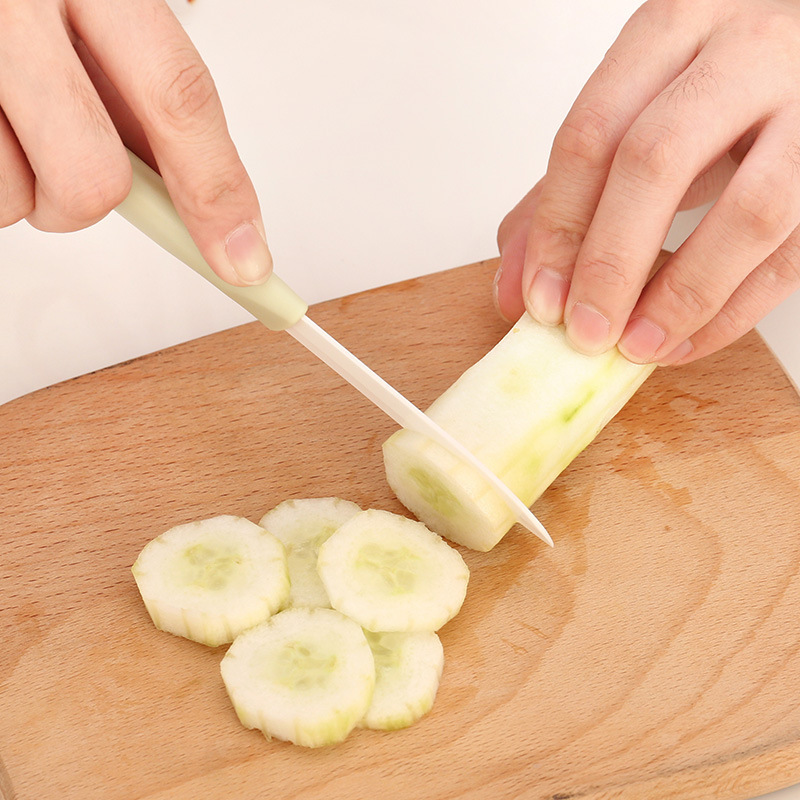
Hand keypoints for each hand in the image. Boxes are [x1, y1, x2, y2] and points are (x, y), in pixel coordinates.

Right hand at [0, 0, 270, 285]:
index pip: (180, 97)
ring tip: (4, 127)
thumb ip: (142, 97)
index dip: (217, 190)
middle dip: (86, 204)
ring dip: (22, 191)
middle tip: (63, 174)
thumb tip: (202, 201)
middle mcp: (19, 5)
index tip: (244, 258)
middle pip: (93, 176)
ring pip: (18, 200)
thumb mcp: (93, 15)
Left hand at [494, 0, 799, 364]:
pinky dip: (735, 310)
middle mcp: (744, 53)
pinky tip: (688, 339)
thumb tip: (517, 291)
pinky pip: (794, 253)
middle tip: (585, 329)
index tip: (541, 298)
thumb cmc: (715, 89)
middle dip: (612, 262)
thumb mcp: (632, 121)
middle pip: (658, 161)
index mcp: (671, 30)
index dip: (558, 227)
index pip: (593, 134)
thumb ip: (563, 198)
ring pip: (750, 211)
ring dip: (683, 296)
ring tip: (639, 345)